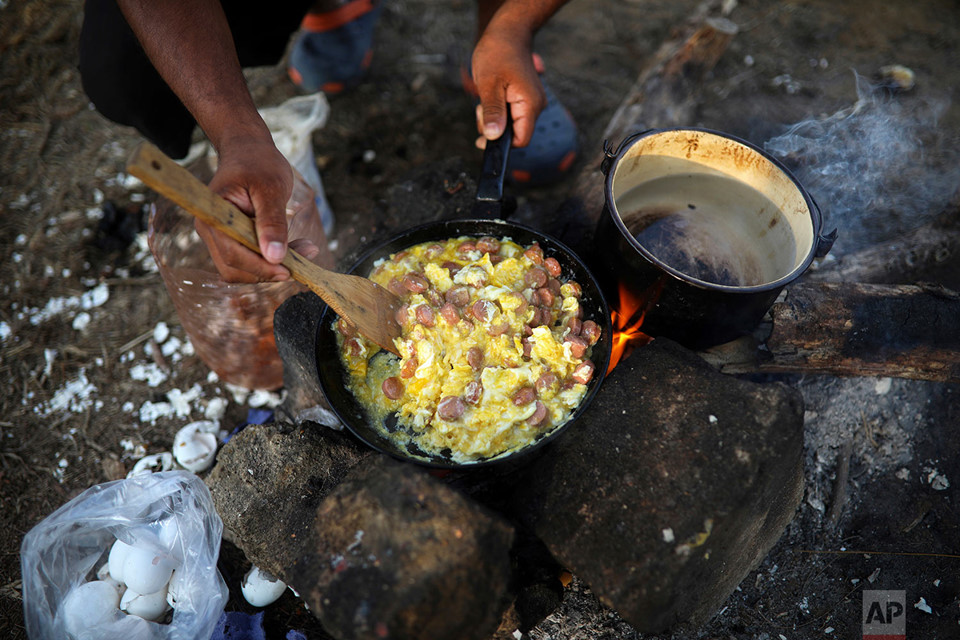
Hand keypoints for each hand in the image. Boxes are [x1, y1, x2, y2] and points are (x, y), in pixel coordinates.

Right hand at [197, 134, 318, 282]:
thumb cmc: (258, 162)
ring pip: (242, 269)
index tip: (289, 271)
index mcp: (214, 216)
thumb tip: (275, 257)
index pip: (233, 254)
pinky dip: (271, 260)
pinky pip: (249, 260)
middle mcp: (210, 230)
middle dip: (268, 270)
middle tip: (305, 259)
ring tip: (305, 250)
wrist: (248, 150)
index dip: (260, 268)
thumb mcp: (271, 188)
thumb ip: (272, 222)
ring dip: (272, 267)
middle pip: (235, 268)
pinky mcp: (231, 240)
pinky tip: (295, 250)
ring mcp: (219, 237)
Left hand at [471, 25, 544, 148]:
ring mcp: (531, 102)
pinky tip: (492, 94)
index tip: (482, 139)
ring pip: (510, 125)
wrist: (508, 33)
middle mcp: (535, 106)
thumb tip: (493, 137)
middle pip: (514, 134)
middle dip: (494, 127)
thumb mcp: (489, 84)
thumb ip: (493, 112)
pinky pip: (510, 114)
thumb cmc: (498, 53)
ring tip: (486, 96)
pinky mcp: (524, 98)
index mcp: (530, 105)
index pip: (521, 140)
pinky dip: (497, 109)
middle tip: (481, 108)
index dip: (501, 145)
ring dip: (493, 117)